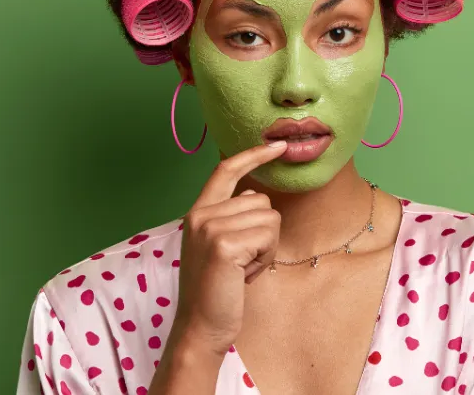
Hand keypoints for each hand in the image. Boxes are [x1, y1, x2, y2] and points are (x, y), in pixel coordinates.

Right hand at [170, 141, 286, 356]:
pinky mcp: (224, 245)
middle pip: (261, 200)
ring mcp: (210, 228)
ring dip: (265, 247)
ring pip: (269, 218)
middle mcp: (200, 215)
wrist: (201, 328)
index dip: (252, 155)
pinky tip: (245, 275)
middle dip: (264, 233)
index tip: (276, 146)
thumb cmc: (216, 291)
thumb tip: (252, 195)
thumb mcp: (217, 246)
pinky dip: (264, 258)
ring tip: (242, 269)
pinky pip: (268, 236)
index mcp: (198, 213)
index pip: (225, 170)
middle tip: (242, 262)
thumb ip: (230, 217)